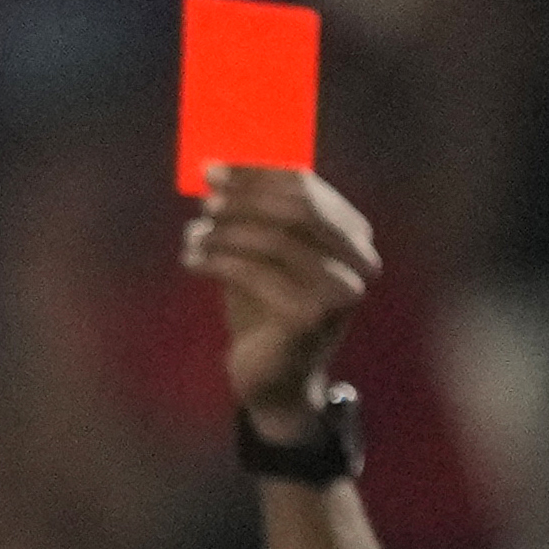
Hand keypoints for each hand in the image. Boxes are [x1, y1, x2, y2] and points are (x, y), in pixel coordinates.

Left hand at [183, 166, 378, 442]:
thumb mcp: (262, 257)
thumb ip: (252, 217)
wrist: (273, 381)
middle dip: (244, 198)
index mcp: (353, 238)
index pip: (307, 189)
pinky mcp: (310, 317)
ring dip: (226, 232)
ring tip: (192, 235)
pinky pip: (256, 273)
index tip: (215, 167)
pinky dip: (218, 260)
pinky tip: (191, 259)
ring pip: (275, 240)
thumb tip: (221, 170)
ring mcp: (340, 292)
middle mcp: (358, 262)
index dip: (259, 173)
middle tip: (203, 197)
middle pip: (297, 210)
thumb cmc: (266, 313)